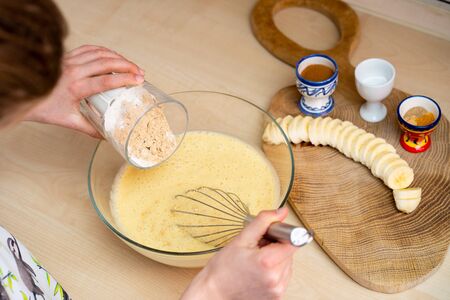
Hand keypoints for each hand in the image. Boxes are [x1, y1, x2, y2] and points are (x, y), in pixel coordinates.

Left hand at [25, 45, 144, 137]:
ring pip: (98, 53)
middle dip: (126, 65)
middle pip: (105, 62)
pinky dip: (103, 50)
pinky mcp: (66, 57)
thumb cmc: (43, 108)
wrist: (23, 96)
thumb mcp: (68, 121)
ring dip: (118, 57)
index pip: (105, 81)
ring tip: (131, 65)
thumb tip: (107, 136)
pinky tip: (112, 55)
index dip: (124, 79)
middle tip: (140, 72)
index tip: (139, 80)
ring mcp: (69, 61)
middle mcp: (72, 71)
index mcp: (75, 88)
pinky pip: (88, 49)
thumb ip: (89, 129)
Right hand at [182, 207, 297, 299]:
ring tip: (257, 260)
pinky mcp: (276, 297)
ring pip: (287, 265)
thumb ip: (263, 222)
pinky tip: (259, 270)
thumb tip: (280, 212)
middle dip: (277, 246)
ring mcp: (277, 290)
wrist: (214, 293)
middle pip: (290, 253)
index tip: (272, 235)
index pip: (293, 241)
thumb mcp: (241, 239)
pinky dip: (274, 271)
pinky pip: (283, 277)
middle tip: (258, 247)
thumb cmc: (223, 270)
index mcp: (268, 263)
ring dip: (276, 259)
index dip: (283, 234)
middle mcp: (276, 279)